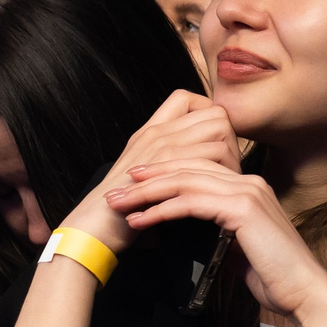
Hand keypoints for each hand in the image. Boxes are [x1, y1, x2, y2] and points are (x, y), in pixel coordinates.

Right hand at [62, 91, 243, 254]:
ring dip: (232, 156)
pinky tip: (220, 190)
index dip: (209, 115)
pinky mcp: (167, 162)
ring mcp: (161, 144)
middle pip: (214, 112)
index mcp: (150, 133)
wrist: (94, 226)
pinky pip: (214, 152)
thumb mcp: (142, 179)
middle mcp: (156, 132)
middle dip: (231, 139)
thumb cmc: (118, 212)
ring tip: (226, 181)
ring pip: (220, 128)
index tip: (215, 144)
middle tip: (228, 167)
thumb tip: (197, 165)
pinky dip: (226, 171)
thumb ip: (165, 164)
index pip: (189, 99)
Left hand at [106, 161, 326, 321]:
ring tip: (119, 202)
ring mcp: (247, 192)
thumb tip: (189, 233)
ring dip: (147, 192)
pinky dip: (162, 209)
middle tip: (116, 189)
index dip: (164, 173)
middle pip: (187, 168)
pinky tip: (141, 219)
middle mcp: (248, 182)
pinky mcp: (242, 209)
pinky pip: (192, 202)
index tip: (134, 183)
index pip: (198, 168)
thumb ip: (217, 233)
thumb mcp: (238, 247)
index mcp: (249, 188)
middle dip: (148, 178)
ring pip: (186, 181)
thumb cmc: (275, 276)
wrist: (304, 292)